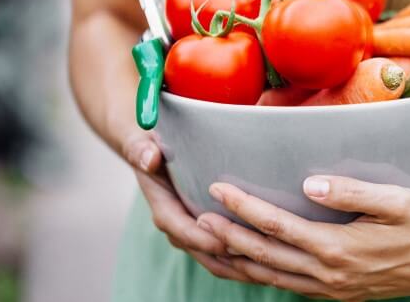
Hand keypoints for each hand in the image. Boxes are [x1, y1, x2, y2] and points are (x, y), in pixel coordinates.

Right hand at [121, 130, 257, 281]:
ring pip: (216, 259)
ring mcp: (192, 232)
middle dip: (229, 258)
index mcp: (164, 207)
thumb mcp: (142, 143)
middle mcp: (177, 226)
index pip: (181, 229)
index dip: (204, 238)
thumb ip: (141, 150)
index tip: (228, 242)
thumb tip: (149, 158)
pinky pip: (224, 254)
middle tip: (259, 258)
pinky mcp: (207, 232)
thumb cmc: (152, 146)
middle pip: (203, 251)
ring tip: (269, 266)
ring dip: (240, 265)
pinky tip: (269, 262)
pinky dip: (243, 261)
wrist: (151, 154)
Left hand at [197, 176, 409, 300]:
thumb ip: (353, 193)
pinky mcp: (338, 292)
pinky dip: (261, 275)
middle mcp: (329, 275)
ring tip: (208, 245)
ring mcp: (332, 289)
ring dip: (237, 262)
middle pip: (265, 257)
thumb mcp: (399, 202)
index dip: (245, 207)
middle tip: (195, 219)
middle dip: (227, 237)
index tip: (218, 188)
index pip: (278, 227)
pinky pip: (288, 286)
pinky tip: (250, 264)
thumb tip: (309, 183)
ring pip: (272, 278)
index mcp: (339, 249)